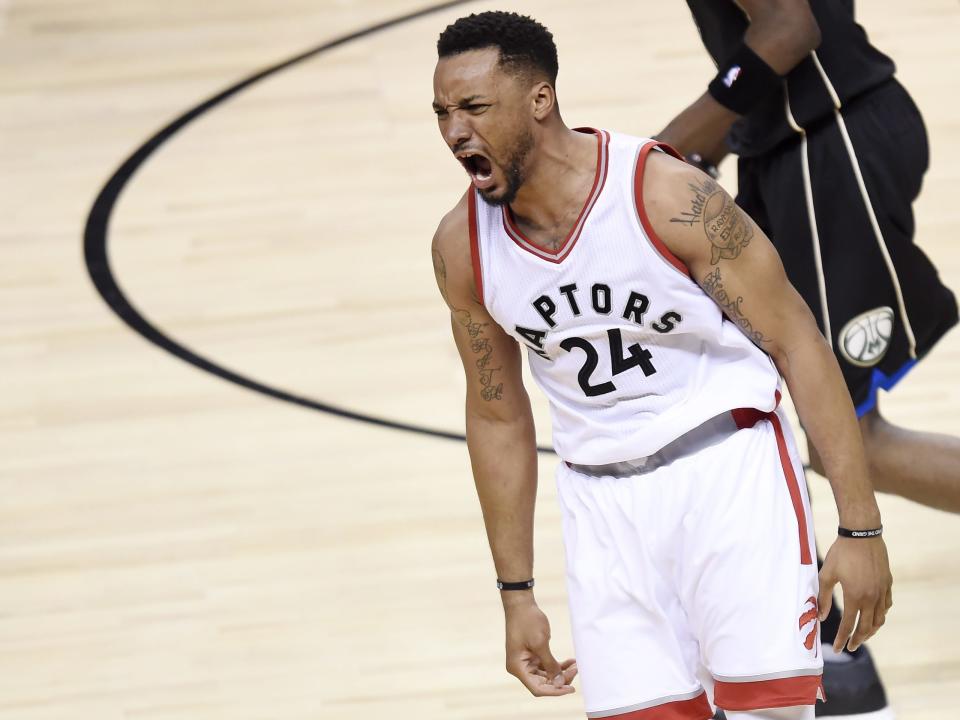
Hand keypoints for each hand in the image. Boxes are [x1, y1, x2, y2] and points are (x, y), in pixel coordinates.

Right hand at [503, 598, 576, 695]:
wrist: (521, 604)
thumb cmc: (528, 622)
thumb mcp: (540, 644)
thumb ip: (550, 665)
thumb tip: (560, 683)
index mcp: (517, 668)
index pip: (537, 688)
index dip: (554, 691)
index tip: (570, 689)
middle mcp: (520, 668)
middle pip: (543, 683)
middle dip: (560, 679)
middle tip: (576, 670)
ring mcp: (526, 662)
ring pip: (546, 675)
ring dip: (561, 672)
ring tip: (575, 666)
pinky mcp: (532, 655)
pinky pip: (546, 665)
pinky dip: (557, 664)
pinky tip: (570, 662)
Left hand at [818, 535, 892, 651]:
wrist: (862, 534)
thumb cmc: (841, 553)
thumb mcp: (827, 574)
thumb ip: (823, 597)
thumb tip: (821, 616)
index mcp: (855, 596)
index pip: (849, 625)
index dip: (842, 638)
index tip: (838, 649)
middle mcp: (872, 597)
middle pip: (867, 627)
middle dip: (858, 639)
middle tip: (850, 647)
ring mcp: (882, 591)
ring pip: (880, 619)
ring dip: (871, 630)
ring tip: (862, 635)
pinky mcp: (888, 583)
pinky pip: (886, 606)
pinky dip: (880, 615)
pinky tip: (874, 615)